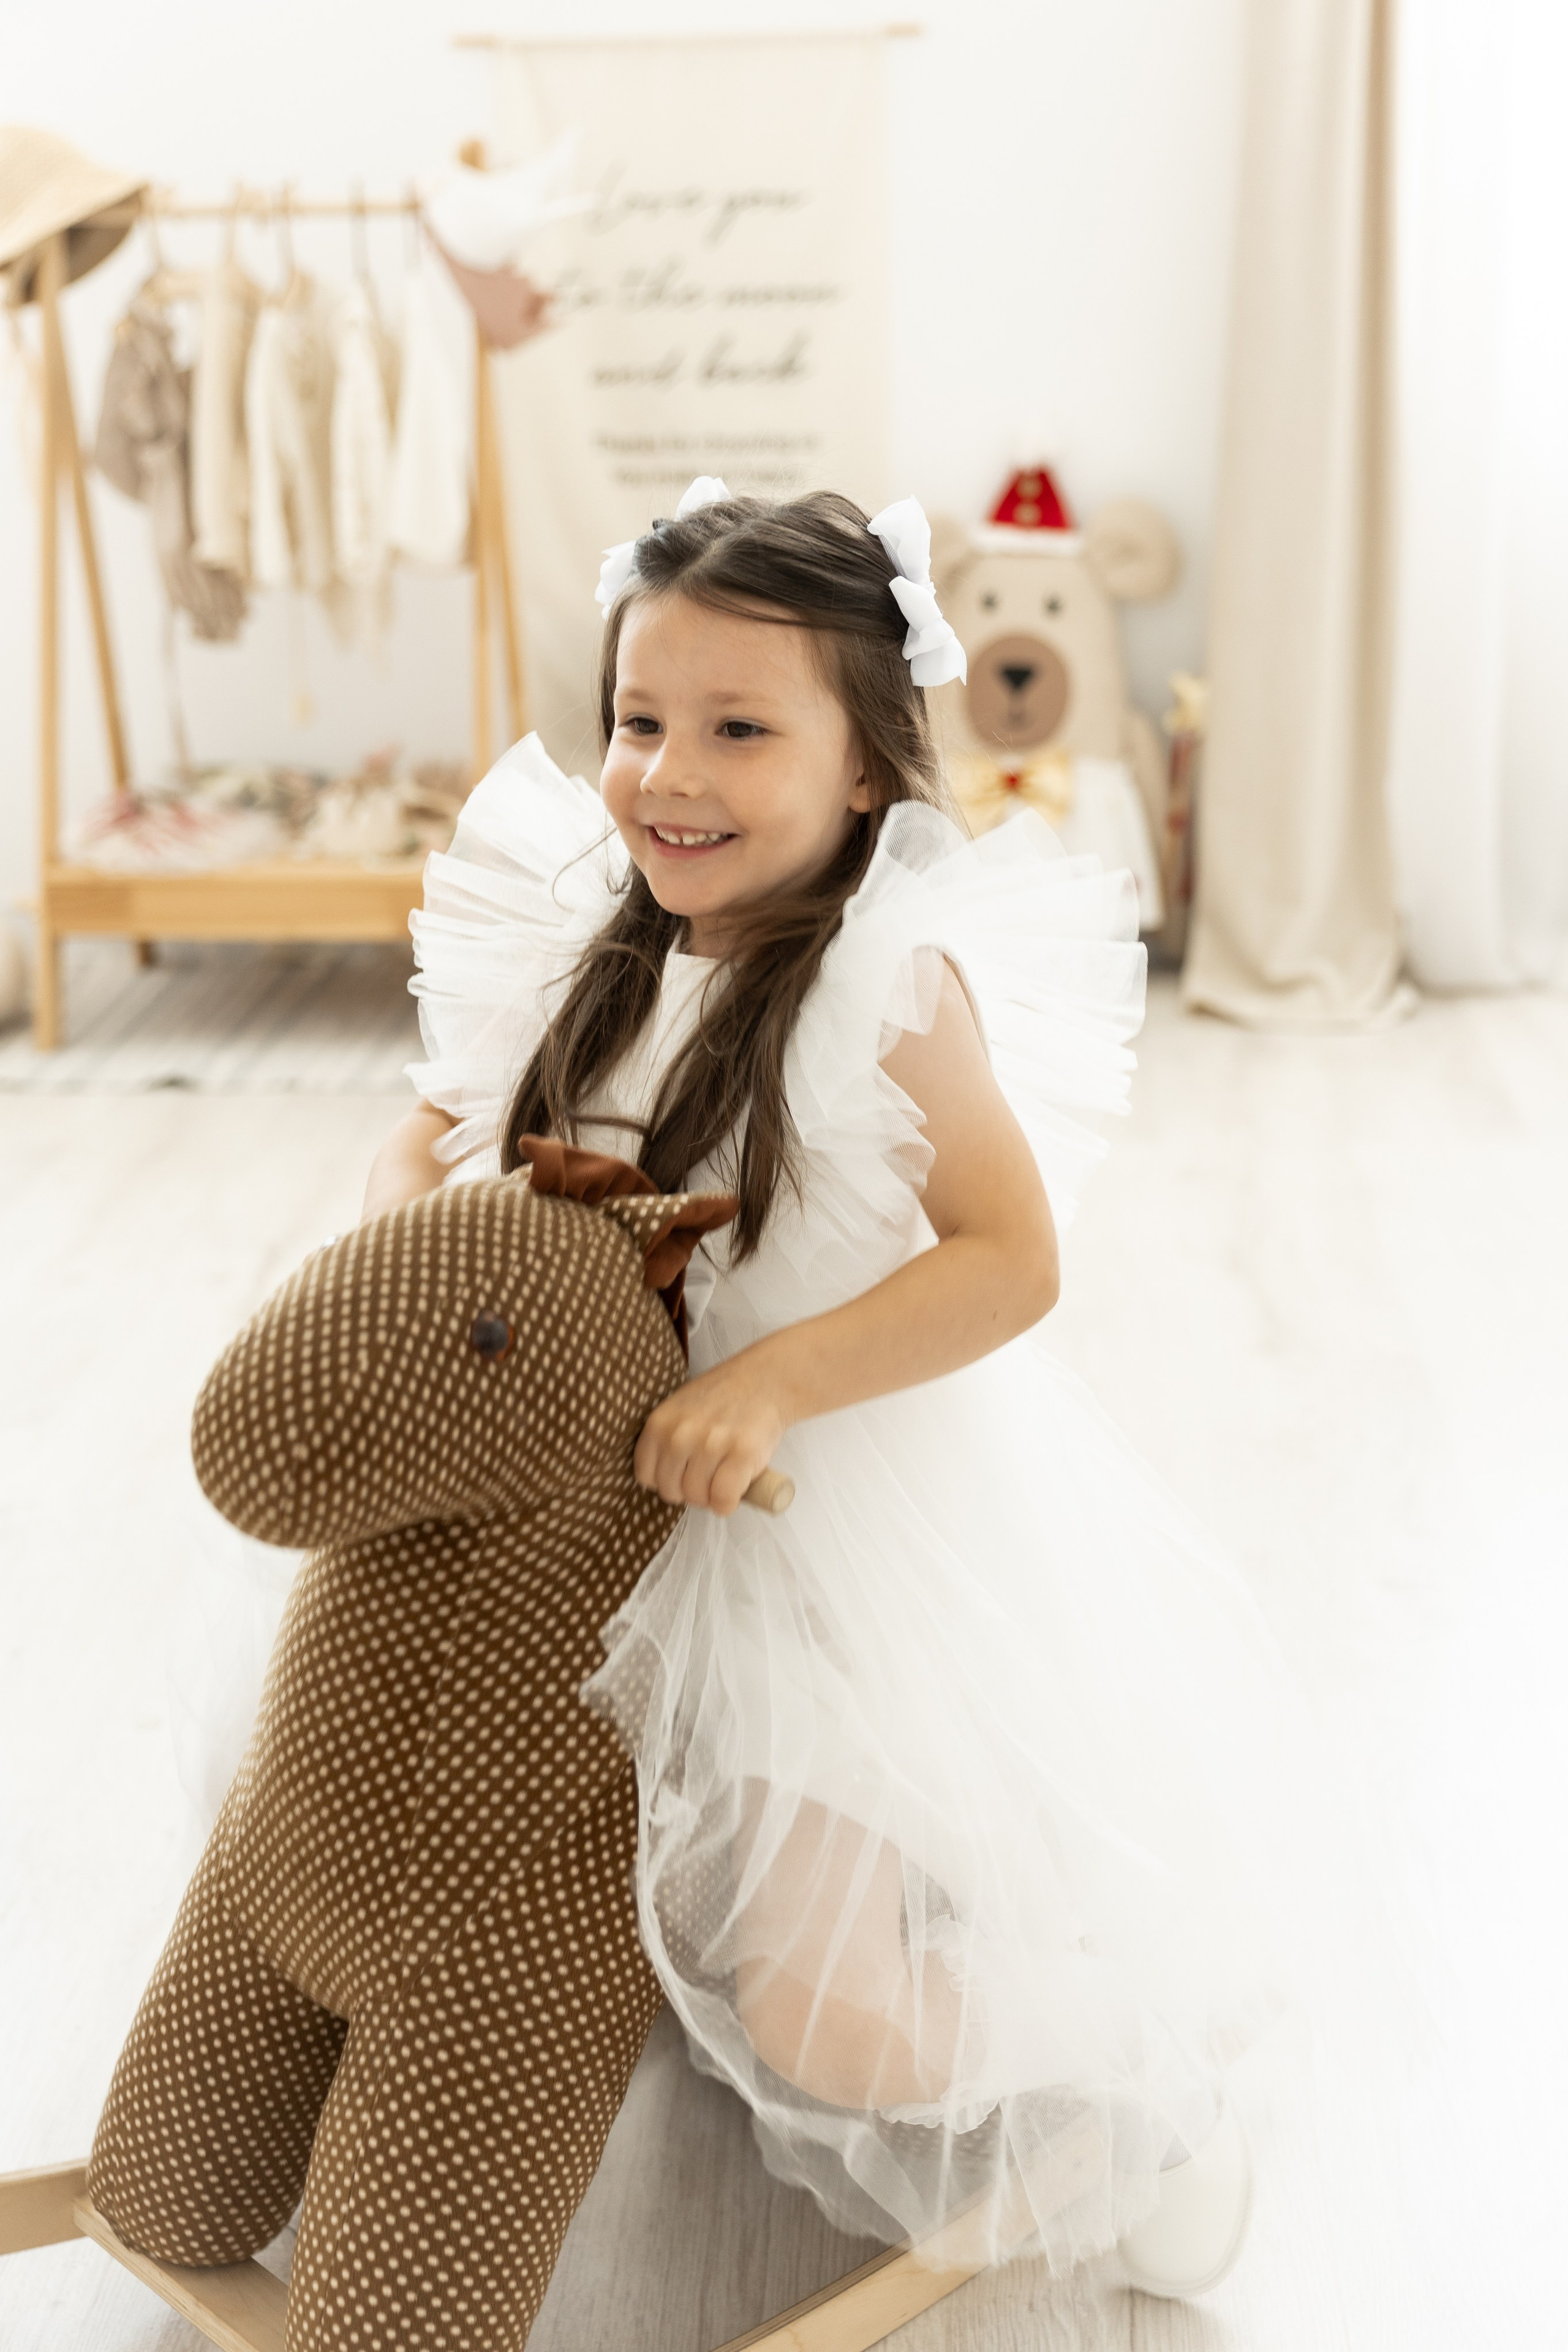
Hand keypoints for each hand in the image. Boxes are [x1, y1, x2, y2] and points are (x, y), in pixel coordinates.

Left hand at [634, 1350, 791, 1516]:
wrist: (766, 1380)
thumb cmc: (723, 1398)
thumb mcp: (680, 1409)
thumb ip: (667, 1439)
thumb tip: (662, 1481)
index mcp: (659, 1423)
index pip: (646, 1476)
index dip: (666, 1480)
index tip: (683, 1474)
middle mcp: (680, 1434)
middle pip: (671, 1491)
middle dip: (690, 1491)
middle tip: (708, 1477)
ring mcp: (711, 1444)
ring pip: (698, 1497)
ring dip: (711, 1497)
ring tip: (724, 1477)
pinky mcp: (741, 1454)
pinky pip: (723, 1499)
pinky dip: (728, 1503)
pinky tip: (736, 1490)